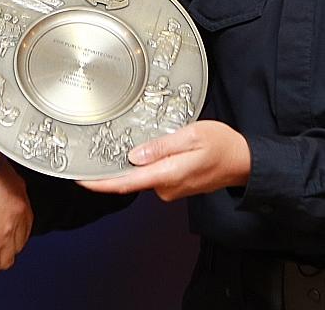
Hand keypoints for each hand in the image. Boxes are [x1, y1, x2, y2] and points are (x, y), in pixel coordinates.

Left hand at [77, 121, 250, 201]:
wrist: (243, 162)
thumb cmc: (222, 146)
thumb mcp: (192, 136)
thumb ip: (162, 146)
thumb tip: (135, 157)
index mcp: (168, 174)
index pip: (126, 182)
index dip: (100, 183)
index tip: (81, 179)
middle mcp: (166, 187)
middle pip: (131, 177)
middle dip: (117, 163)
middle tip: (109, 143)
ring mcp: (170, 189)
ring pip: (143, 174)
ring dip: (137, 160)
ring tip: (146, 139)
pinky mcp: (174, 186)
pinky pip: (154, 174)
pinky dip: (149, 163)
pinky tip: (158, 148)